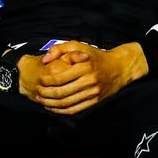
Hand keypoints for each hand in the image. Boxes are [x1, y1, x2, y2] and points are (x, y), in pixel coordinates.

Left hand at [28, 41, 147, 115]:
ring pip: (66, 103)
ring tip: (42, 100)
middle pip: (61, 92)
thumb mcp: (79, 46)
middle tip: (37, 92)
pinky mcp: (94, 101)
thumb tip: (45, 60)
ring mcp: (93, 93)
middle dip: (46, 94)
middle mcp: (89, 81)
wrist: (119, 68)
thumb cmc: (96, 56)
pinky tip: (53, 108)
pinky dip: (61, 111)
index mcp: (84, 66)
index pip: (59, 77)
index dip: (46, 81)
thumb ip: (59, 49)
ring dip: (51, 104)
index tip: (39, 80)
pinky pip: (74, 110)